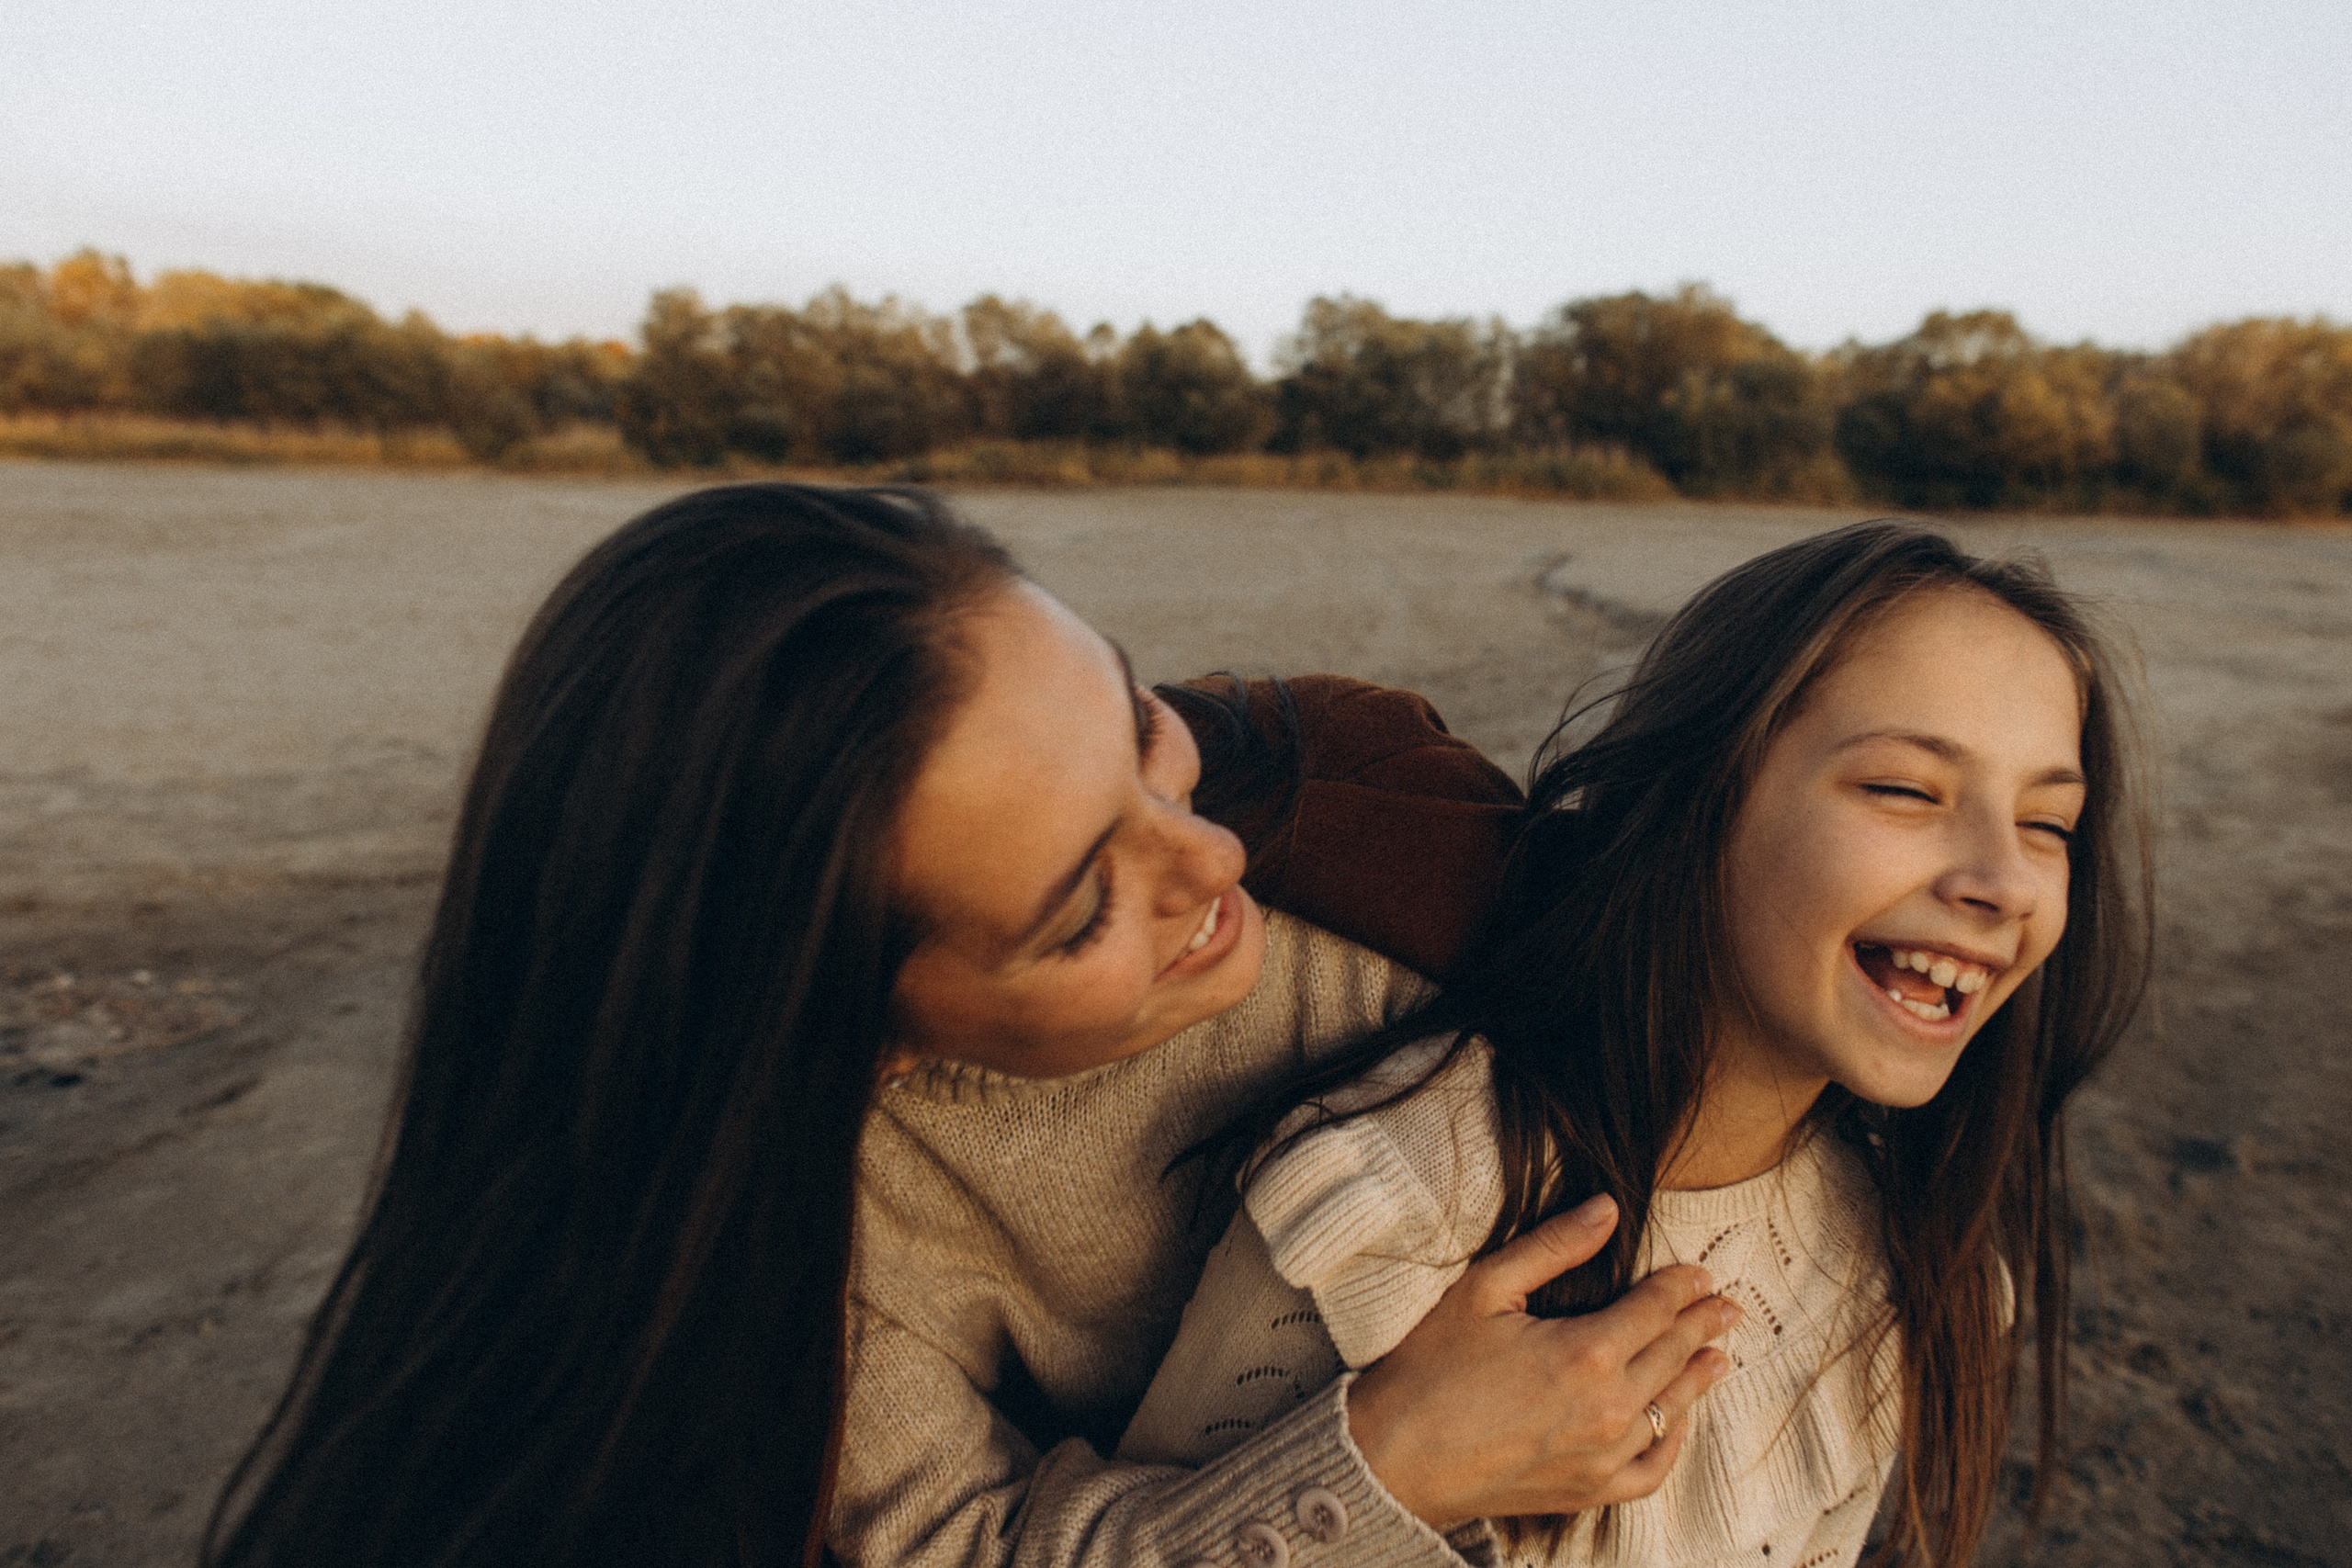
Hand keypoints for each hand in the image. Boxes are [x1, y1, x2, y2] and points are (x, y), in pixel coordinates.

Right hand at [1343, 1194, 1738, 1527]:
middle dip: (1704, 1324)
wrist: (1394, 1457)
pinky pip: (1653, 1468)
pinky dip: (1675, 1442)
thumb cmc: (1431, 1367)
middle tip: (1728, 1305)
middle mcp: (1608, 1408)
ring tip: (1719, 1355)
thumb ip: (1554, 1246)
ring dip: (1699, 1377)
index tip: (1700, 1272)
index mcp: (1586, 1352)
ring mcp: (1603, 1456)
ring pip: (1673, 1409)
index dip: (1683, 1286)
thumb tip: (1608, 1209)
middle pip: (1674, 1355)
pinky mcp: (1589, 1490)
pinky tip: (1680, 1421)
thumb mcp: (1486, 1288)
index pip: (1656, 1309)